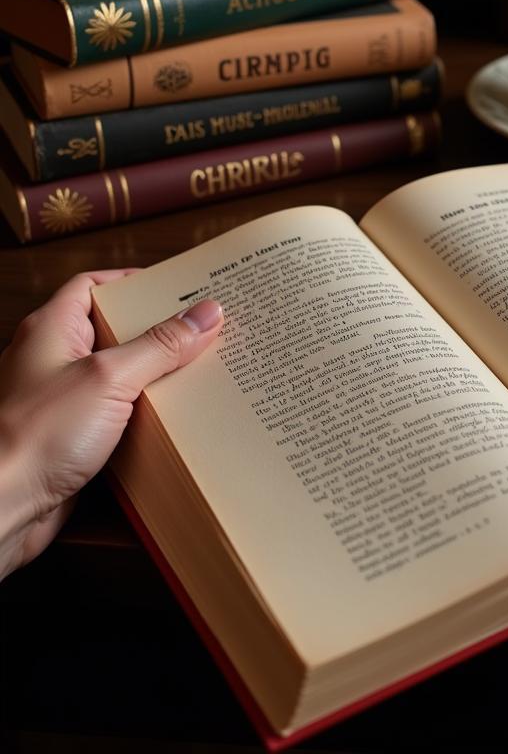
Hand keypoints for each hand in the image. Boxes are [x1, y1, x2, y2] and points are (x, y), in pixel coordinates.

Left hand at [0, 271, 221, 580]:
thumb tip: (205, 313)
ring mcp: (61, 398)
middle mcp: (52, 359)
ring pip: (118, 373)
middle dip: (156, 330)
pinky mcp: (73, 435)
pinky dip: (144, 410)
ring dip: (155, 373)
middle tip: (199, 328)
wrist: (4, 508)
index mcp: (51, 330)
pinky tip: (175, 415)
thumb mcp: (110, 378)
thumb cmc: (35, 437)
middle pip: (112, 329)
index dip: (133, 282)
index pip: (93, 286)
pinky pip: (117, 412)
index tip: (175, 287)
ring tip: (198, 368)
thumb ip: (161, 344)